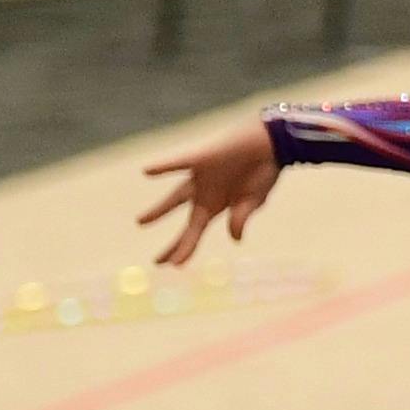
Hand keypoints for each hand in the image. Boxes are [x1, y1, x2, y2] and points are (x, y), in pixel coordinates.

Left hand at [136, 119, 283, 263]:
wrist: (270, 143)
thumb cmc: (263, 171)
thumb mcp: (254, 201)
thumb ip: (241, 219)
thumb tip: (234, 239)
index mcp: (216, 207)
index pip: (196, 233)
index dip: (185, 249)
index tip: (174, 266)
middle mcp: (205, 195)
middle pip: (186, 223)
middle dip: (174, 243)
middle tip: (157, 261)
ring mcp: (201, 178)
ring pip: (176, 197)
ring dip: (160, 210)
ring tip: (140, 223)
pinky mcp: (202, 160)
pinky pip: (180, 164)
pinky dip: (165, 167)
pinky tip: (148, 171)